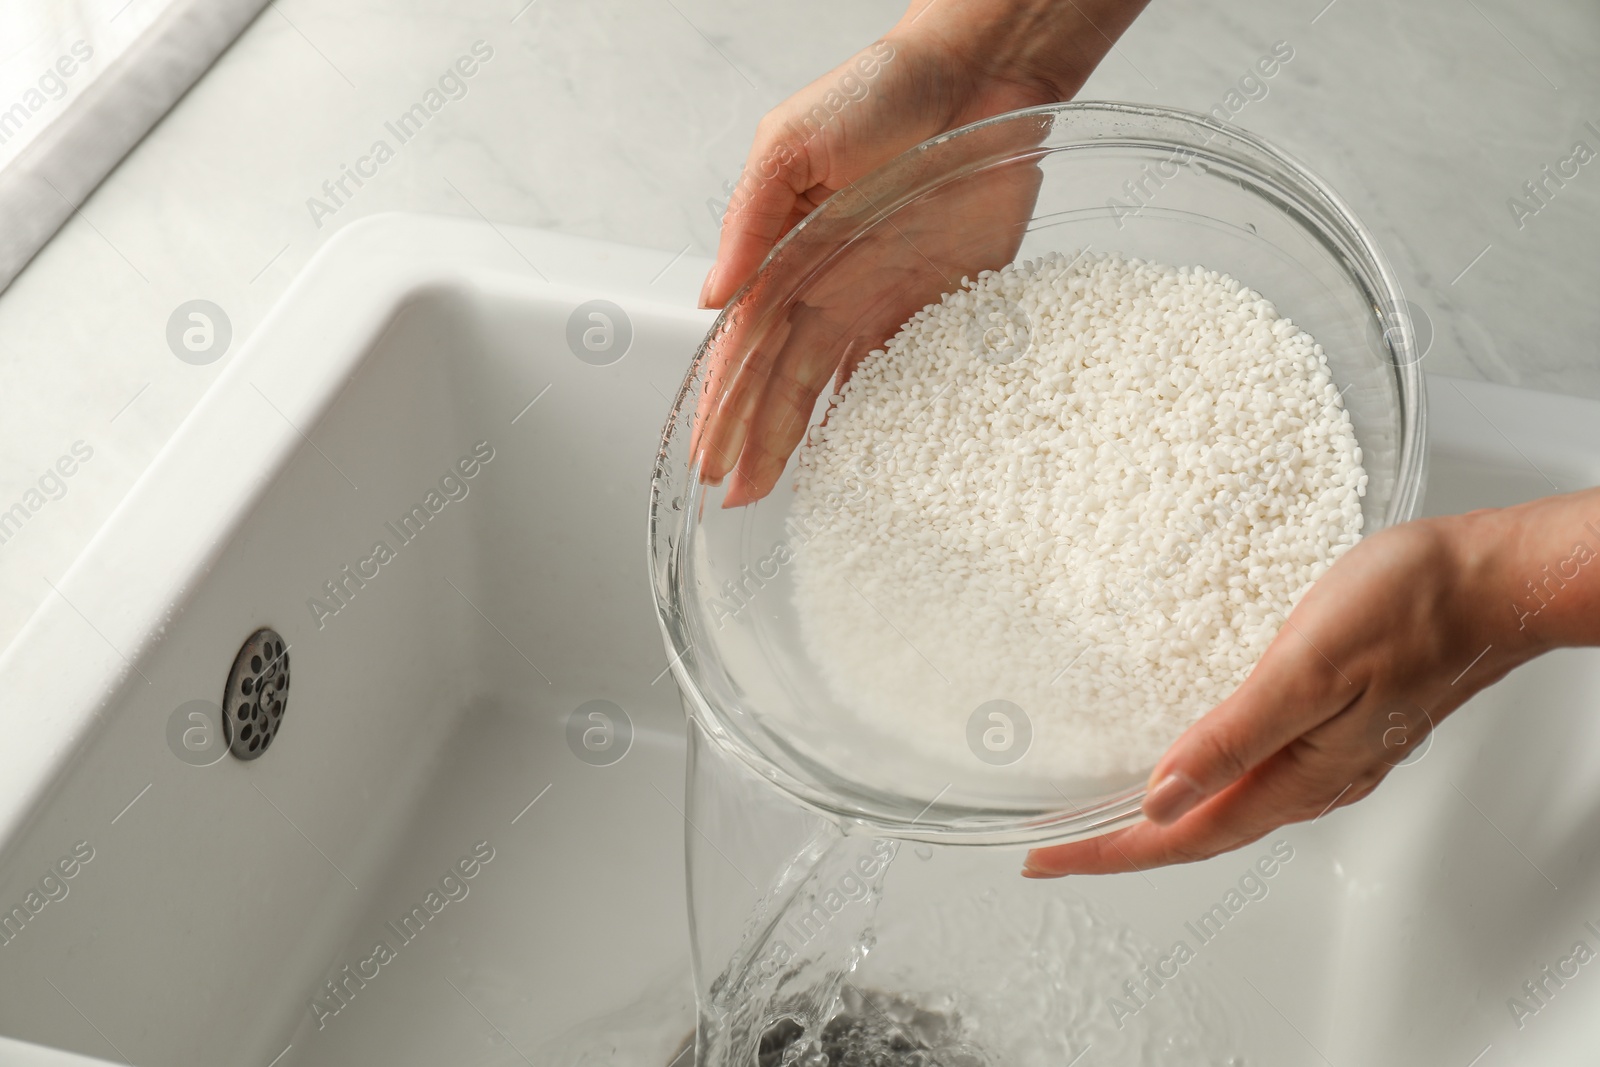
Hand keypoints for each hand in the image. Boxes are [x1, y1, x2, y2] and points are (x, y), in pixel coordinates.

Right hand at [693, 0, 1151, 506]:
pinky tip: (860, 452)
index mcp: (785, 252)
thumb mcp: (791, 141)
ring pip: (832, 384)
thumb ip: (749, 219)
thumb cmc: (881, 89)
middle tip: (737, 495)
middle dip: (756, 438)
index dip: (725, 403)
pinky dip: (881, 412)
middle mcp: (827, 282)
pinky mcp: (940, 300)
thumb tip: (712, 296)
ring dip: (804, 437)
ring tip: (780, 488)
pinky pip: (904, 369)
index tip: (710, 456)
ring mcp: (881, 296)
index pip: (745, 346)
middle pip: (783, 378)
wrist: (981, 76)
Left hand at [1023, 488, 1599, 877]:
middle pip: (1199, 832)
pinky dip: (1203, 775)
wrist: (1493, 580)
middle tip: (1055, 844)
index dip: (1108, 851)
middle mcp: (1313, 778)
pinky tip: (1188, 755)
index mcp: (1300, 775)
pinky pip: (1254, 770)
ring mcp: (1328, 755)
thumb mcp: (1306, 667)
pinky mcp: (1337, 723)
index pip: (1183, 836)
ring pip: (1227, 805)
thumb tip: (1161, 796)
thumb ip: (1233, 737)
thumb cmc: (1410, 608)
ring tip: (1103, 811)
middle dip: (1122, 843)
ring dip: (1160, 815)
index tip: (1045, 858)